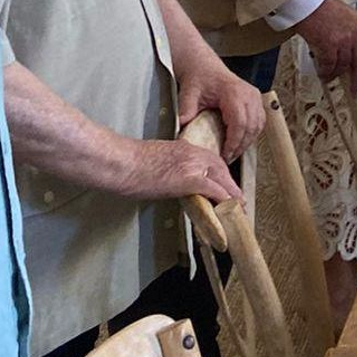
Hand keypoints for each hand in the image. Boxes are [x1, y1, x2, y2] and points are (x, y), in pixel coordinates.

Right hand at [113, 137, 241, 203]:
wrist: (119, 162)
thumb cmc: (127, 164)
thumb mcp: (156, 160)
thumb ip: (171, 167)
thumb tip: (172, 181)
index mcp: (184, 148)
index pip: (211, 161)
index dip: (220, 176)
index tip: (225, 186)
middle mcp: (193, 154)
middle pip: (221, 169)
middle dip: (230, 185)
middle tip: (237, 200)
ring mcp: (193, 166)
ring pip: (221, 180)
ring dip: (231, 195)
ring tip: (237, 209)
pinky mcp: (190, 179)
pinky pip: (214, 190)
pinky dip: (224, 199)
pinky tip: (228, 209)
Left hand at [176, 65, 265, 161]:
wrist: (205, 67)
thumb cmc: (199, 79)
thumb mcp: (188, 94)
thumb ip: (186, 110)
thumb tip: (182, 128)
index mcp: (234, 92)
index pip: (240, 123)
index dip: (234, 142)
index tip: (224, 155)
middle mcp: (248, 94)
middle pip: (251, 127)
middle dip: (240, 146)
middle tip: (227, 159)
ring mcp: (255, 97)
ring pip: (258, 125)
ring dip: (247, 141)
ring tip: (233, 153)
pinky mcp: (256, 100)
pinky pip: (259, 121)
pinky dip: (252, 134)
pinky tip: (241, 142)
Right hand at [293, 0, 356, 94]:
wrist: (308, 2)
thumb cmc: (323, 9)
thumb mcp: (347, 18)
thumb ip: (352, 35)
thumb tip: (350, 57)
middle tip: (356, 90)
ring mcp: (344, 39)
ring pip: (344, 65)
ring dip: (336, 74)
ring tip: (330, 76)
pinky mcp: (330, 44)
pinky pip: (329, 65)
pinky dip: (325, 72)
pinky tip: (322, 74)